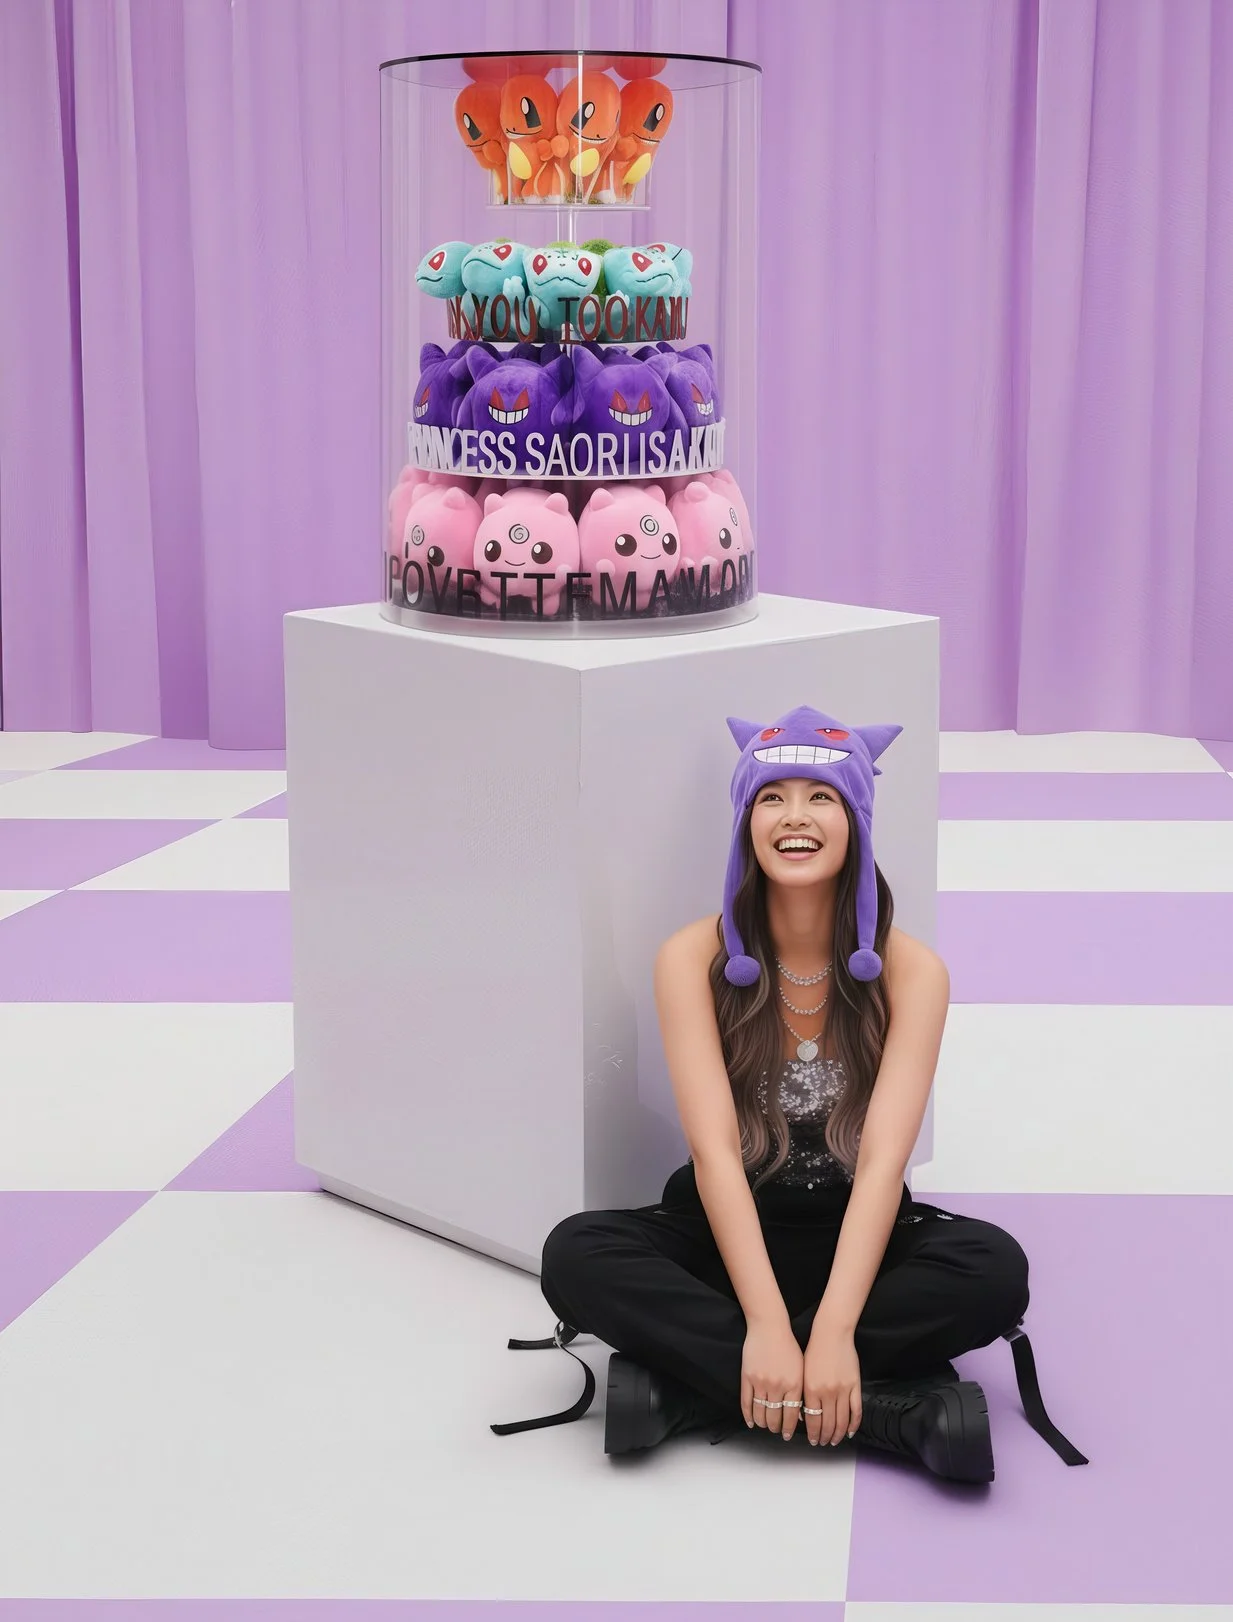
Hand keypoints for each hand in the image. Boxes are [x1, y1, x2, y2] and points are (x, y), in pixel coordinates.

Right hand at [741, 1318, 803, 1437]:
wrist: (769, 1325)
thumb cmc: (788, 1345)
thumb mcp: (801, 1368)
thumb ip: (801, 1391)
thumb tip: (800, 1415)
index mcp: (794, 1385)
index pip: (791, 1416)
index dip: (788, 1429)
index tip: (787, 1435)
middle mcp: (778, 1386)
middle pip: (774, 1417)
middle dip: (776, 1428)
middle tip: (776, 1431)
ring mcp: (761, 1382)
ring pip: (760, 1412)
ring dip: (763, 1423)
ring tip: (765, 1426)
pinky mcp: (747, 1377)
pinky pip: (746, 1402)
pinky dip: (748, 1415)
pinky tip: (751, 1421)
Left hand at [802, 1322, 862, 1446]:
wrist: (831, 1334)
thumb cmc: (814, 1351)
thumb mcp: (803, 1374)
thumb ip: (804, 1395)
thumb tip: (803, 1416)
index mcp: (811, 1390)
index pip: (813, 1421)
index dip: (813, 1434)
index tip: (813, 1440)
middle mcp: (827, 1393)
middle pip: (828, 1423)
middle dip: (824, 1437)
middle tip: (823, 1443)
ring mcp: (843, 1390)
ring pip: (842, 1420)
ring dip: (838, 1434)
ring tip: (834, 1440)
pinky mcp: (855, 1386)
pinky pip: (856, 1410)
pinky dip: (854, 1424)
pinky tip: (850, 1431)